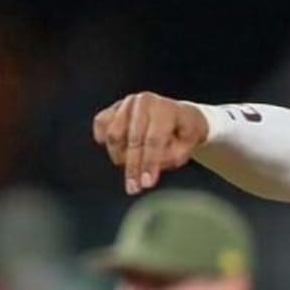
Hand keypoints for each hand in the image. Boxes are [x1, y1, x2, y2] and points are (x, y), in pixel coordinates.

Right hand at [92, 92, 208, 194]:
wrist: (179, 115)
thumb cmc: (184, 133)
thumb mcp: (187, 147)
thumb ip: (172, 157)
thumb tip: (151, 166)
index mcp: (166, 109)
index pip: (154, 140)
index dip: (149, 163)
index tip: (146, 183)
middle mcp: (145, 102)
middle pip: (133, 139)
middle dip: (133, 167)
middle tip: (133, 188)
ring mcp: (128, 102)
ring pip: (114, 133)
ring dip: (119, 156)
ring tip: (131, 170)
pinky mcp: (115, 106)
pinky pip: (102, 122)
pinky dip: (103, 137)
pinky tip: (111, 150)